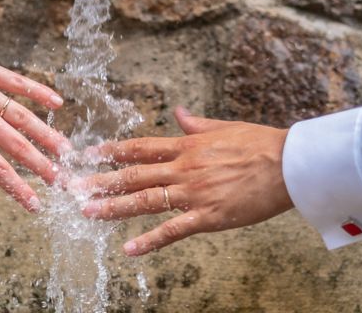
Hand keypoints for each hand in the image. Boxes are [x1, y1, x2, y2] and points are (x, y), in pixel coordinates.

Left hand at [0, 32, 69, 211]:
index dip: (18, 189)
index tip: (35, 204)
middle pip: (18, 145)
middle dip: (42, 165)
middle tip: (61, 179)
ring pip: (24, 116)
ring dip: (47, 134)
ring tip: (66, 149)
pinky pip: (18, 82)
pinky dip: (39, 92)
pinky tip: (57, 103)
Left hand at [75, 107, 292, 254]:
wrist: (289, 164)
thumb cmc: (258, 143)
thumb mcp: (223, 127)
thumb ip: (196, 123)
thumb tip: (178, 112)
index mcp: (186, 145)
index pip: (139, 147)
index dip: (111, 151)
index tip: (88, 154)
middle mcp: (183, 168)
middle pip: (134, 174)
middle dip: (101, 181)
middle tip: (73, 187)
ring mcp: (194, 193)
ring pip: (146, 200)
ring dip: (114, 207)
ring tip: (88, 212)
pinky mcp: (209, 217)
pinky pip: (173, 230)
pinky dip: (149, 240)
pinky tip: (128, 249)